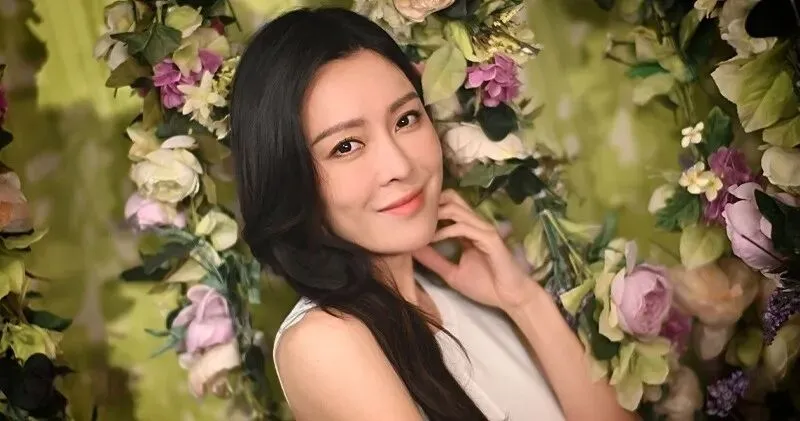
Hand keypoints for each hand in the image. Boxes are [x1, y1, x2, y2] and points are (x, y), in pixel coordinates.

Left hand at [412, 189, 540, 312]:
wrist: (510, 298)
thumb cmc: (485, 286)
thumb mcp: (452, 273)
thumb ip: (434, 261)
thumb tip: (412, 251)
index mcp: (468, 229)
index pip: (447, 205)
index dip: (428, 208)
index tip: (409, 219)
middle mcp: (476, 224)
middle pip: (452, 197)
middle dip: (431, 204)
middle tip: (414, 218)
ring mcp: (483, 229)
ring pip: (456, 208)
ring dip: (435, 216)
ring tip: (419, 229)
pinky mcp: (489, 238)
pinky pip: (463, 227)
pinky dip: (446, 231)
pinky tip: (433, 239)